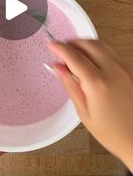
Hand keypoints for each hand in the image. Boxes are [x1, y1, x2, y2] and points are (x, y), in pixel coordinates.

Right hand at [48, 39, 132, 171]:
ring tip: (74, 52)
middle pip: (89, 44)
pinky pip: (112, 51)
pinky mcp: (130, 71)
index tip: (50, 44)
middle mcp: (113, 71)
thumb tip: (57, 67)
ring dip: (86, 43)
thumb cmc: (112, 132)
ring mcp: (124, 69)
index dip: (60, 48)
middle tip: (61, 49)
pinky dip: (98, 49)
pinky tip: (91, 58)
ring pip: (102, 44)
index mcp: (98, 84)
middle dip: (72, 42)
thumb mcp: (84, 112)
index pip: (75, 57)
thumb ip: (70, 85)